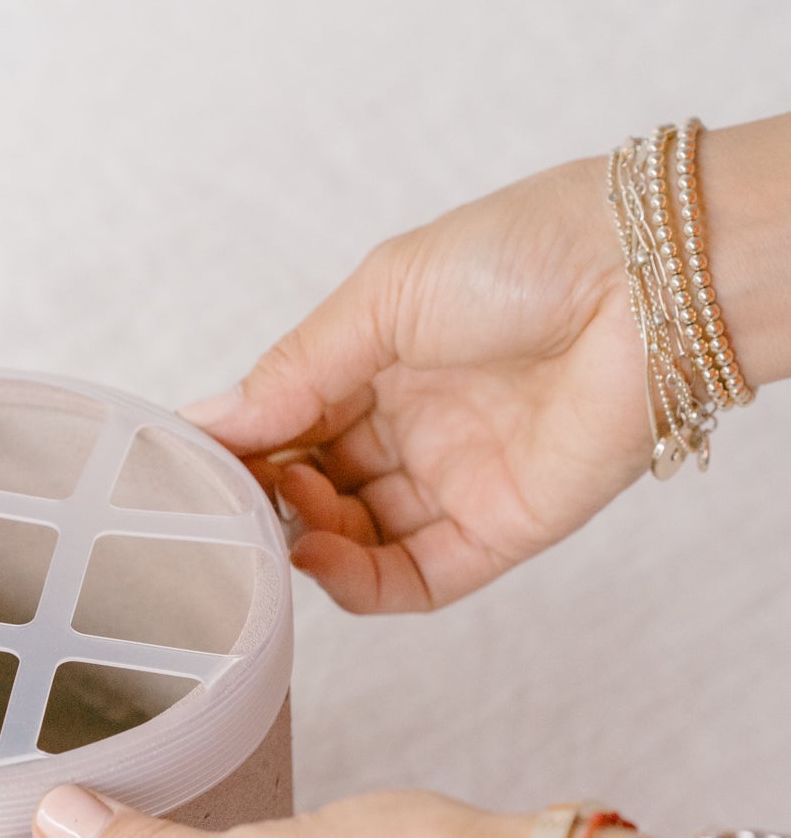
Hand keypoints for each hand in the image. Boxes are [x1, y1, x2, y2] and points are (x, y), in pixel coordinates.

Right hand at [179, 153, 653, 611]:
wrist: (650, 283)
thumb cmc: (526, 254)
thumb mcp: (381, 294)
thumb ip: (296, 370)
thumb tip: (209, 418)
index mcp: (382, 356)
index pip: (288, 418)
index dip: (240, 443)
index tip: (188, 459)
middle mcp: (414, 423)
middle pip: (314, 485)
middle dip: (265, 495)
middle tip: (230, 492)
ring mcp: (454, 480)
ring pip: (353, 540)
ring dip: (304, 538)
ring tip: (280, 513)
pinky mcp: (498, 531)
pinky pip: (412, 580)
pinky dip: (354, 582)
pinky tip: (317, 556)